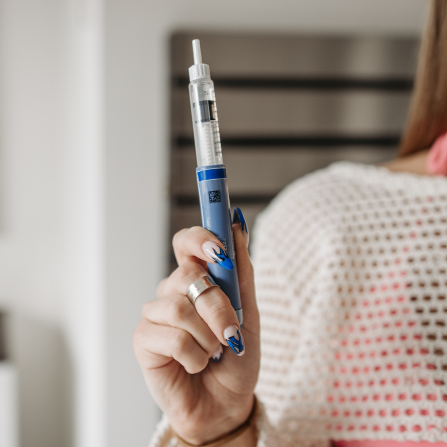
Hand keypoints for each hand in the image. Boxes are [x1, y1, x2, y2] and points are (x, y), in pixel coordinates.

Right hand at [133, 212, 259, 444]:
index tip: (220, 249)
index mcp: (197, 279)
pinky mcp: (144, 339)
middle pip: (188, 274)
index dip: (200, 239)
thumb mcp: (248, 313)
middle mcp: (173, 291)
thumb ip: (241, 272)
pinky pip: (173, 337)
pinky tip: (196, 364)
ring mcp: (156, 313)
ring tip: (214, 353)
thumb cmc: (236, 356)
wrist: (226, 402)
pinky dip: (196, 356)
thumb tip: (238, 226)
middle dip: (219, 307)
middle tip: (231, 332)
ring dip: (209, 336)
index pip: (187, 243)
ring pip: (181, 307)